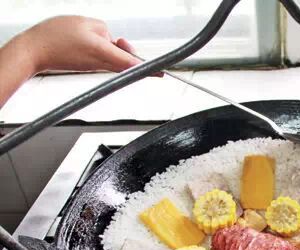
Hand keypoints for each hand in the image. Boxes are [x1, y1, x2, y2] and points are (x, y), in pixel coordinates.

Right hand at [19, 15, 140, 73]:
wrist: (34, 51)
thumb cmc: (55, 36)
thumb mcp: (85, 23)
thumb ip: (105, 30)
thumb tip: (111, 40)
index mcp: (103, 52)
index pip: (132, 63)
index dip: (149, 68)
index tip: (162, 73)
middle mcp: (102, 63)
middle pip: (128, 63)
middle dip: (131, 51)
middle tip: (123, 42)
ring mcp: (96, 67)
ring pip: (118, 60)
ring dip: (120, 50)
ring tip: (109, 40)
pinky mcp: (90, 66)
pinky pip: (108, 60)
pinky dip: (110, 51)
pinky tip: (101, 43)